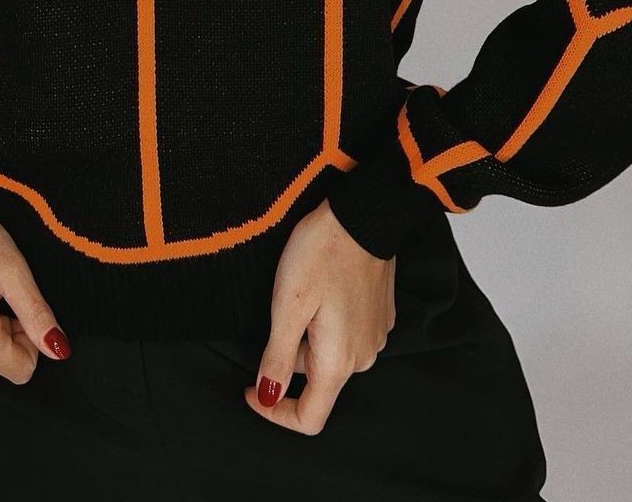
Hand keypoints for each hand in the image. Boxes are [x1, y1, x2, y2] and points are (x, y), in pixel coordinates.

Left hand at [244, 198, 395, 433]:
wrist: (365, 214)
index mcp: (339, 361)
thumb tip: (268, 395)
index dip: (275, 411)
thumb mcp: (288, 305)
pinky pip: (348, 334)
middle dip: (290, 360)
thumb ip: (278, 357)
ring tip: (300, 293)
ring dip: (309, 338)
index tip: (251, 388)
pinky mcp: (381, 314)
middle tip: (277, 313)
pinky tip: (321, 289)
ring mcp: (376, 335)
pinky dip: (328, 323)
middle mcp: (364, 356)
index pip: (309, 417)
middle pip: (317, 382)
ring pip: (331, 355)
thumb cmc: (324, 253)